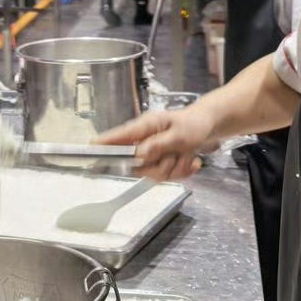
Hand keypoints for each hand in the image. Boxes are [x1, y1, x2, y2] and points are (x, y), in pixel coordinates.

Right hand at [96, 105, 214, 181]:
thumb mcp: (180, 134)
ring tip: (186, 155)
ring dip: (174, 169)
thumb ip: (159, 145)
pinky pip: (165, 176)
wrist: (210, 126)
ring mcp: (153, 151)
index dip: (104, 143)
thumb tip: (139, 154)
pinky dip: (181, 171)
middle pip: (138, 164)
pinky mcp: (162, 161)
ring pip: (153, 173)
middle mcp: (145, 139)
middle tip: (176, 157)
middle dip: (160, 167)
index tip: (90, 148)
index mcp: (145, 126)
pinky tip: (191, 161)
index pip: (119, 136)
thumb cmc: (194, 124)